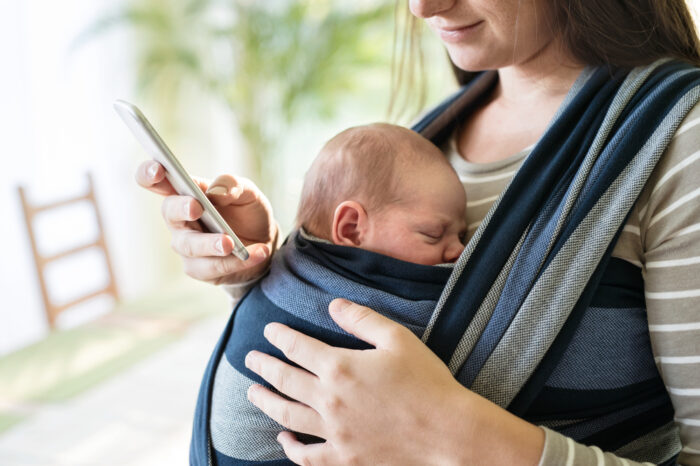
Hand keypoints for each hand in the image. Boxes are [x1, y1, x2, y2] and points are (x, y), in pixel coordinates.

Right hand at [135, 160, 277, 283]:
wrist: (264, 243)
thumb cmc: (247, 213)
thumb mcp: (248, 193)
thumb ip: (234, 185)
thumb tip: (217, 191)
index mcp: (186, 192)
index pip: (157, 181)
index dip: (149, 174)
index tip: (158, 170)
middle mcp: (179, 219)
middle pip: (169, 212)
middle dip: (182, 209)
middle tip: (197, 207)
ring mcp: (186, 245)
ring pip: (190, 246)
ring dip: (211, 244)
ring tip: (231, 243)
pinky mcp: (199, 269)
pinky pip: (212, 267)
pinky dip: (236, 262)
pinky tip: (257, 253)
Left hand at [245, 299, 544, 464]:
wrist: (449, 432)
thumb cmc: (427, 382)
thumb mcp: (398, 339)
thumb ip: (362, 319)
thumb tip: (333, 305)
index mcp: (340, 367)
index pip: (297, 347)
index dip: (280, 337)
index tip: (269, 331)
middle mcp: (329, 400)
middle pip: (285, 380)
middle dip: (264, 366)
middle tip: (250, 359)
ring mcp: (334, 433)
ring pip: (287, 415)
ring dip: (266, 401)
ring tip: (253, 392)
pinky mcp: (345, 458)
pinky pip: (307, 456)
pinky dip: (290, 448)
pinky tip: (282, 439)